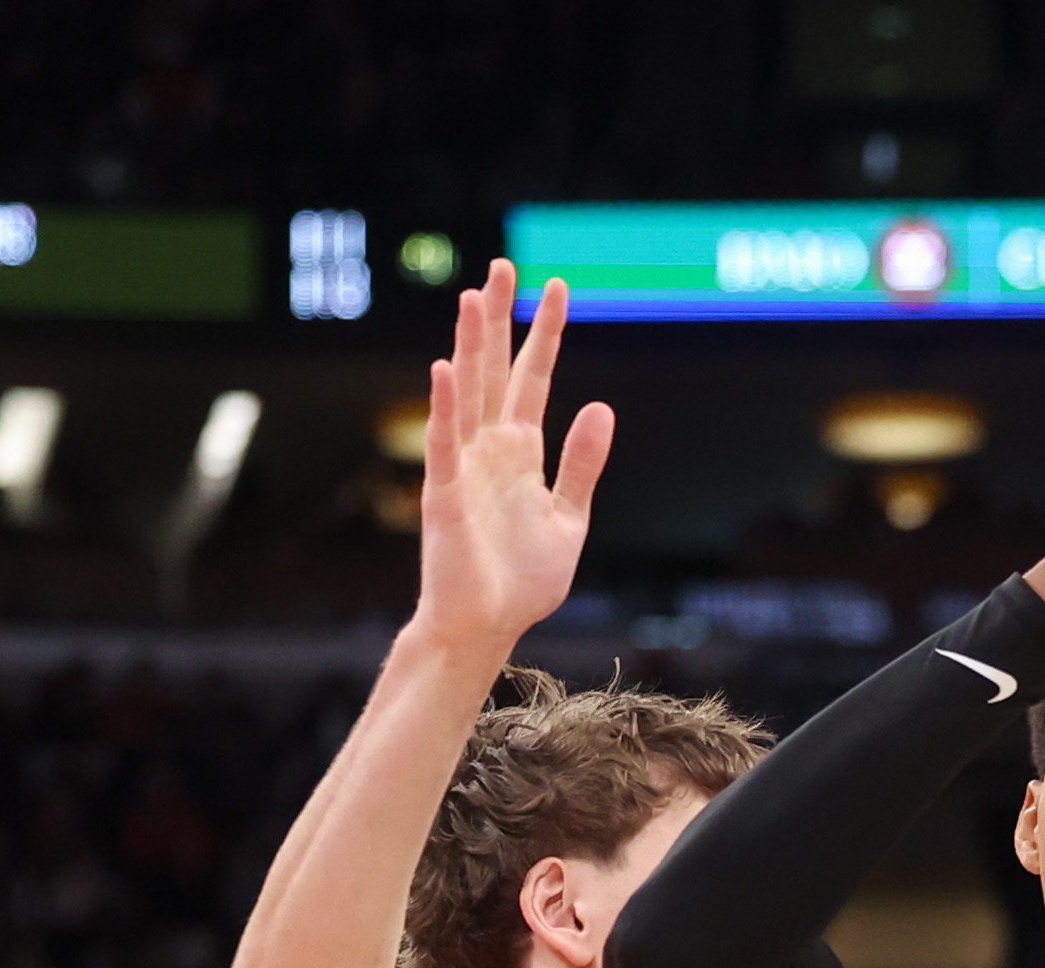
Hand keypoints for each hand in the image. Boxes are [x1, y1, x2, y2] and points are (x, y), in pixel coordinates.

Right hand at [411, 260, 611, 655]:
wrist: (488, 626)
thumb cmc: (523, 579)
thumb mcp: (570, 517)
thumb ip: (583, 464)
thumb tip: (602, 407)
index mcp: (520, 453)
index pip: (533, 378)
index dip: (545, 335)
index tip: (557, 288)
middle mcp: (488, 449)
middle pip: (495, 369)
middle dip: (500, 319)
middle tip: (503, 264)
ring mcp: (463, 467)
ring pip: (466, 394)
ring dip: (470, 346)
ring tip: (475, 297)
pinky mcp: (444, 495)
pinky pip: (443, 444)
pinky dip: (444, 407)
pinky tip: (445, 368)